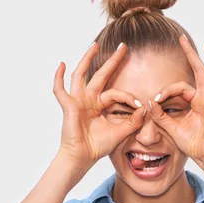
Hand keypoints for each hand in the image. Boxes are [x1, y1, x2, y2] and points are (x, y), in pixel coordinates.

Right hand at [53, 42, 146, 169]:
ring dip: (87, 59)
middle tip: (123, 46)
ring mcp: (77, 100)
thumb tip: (145, 108)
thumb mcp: (120, 132)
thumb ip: (133, 121)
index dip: (129, 97)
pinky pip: (60, 89)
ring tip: (94, 45)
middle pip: (100, 74)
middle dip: (112, 60)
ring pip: (80, 75)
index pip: (116, 93)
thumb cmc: (98, 146)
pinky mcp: (68, 105)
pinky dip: (59, 77)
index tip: (141, 105)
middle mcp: (89, 99)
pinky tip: (62, 64)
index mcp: (100, 105)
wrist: (83, 157)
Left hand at [148, 35, 203, 167]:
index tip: (154, 99)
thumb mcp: (171, 127)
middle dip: (191, 53)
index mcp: (194, 101)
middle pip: (200, 69)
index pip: (180, 87)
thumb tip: (149, 102)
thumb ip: (160, 115)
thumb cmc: (191, 143)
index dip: (166, 91)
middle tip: (182, 38)